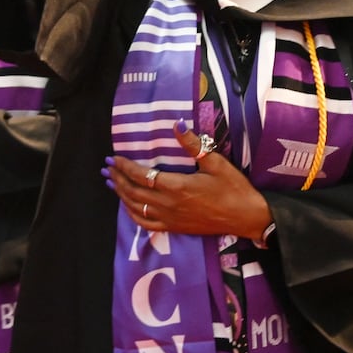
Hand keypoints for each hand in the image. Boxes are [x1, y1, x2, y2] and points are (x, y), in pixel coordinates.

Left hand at [103, 121, 270, 238]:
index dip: (125, 167)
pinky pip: (146, 223)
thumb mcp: (216, 162)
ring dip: (121, 194)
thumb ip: (193, 144)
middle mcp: (169, 204)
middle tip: (107, 167)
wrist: (246, 217)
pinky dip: (132, 213)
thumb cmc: (233, 188)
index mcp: (177, 186)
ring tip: (111, 183)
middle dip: (117, 179)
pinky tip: (128, 206)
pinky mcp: (174, 228)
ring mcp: (170, 218)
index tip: (113, 157)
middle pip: (134, 192)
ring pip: (136, 207)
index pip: (142, 175)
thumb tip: (176, 124)